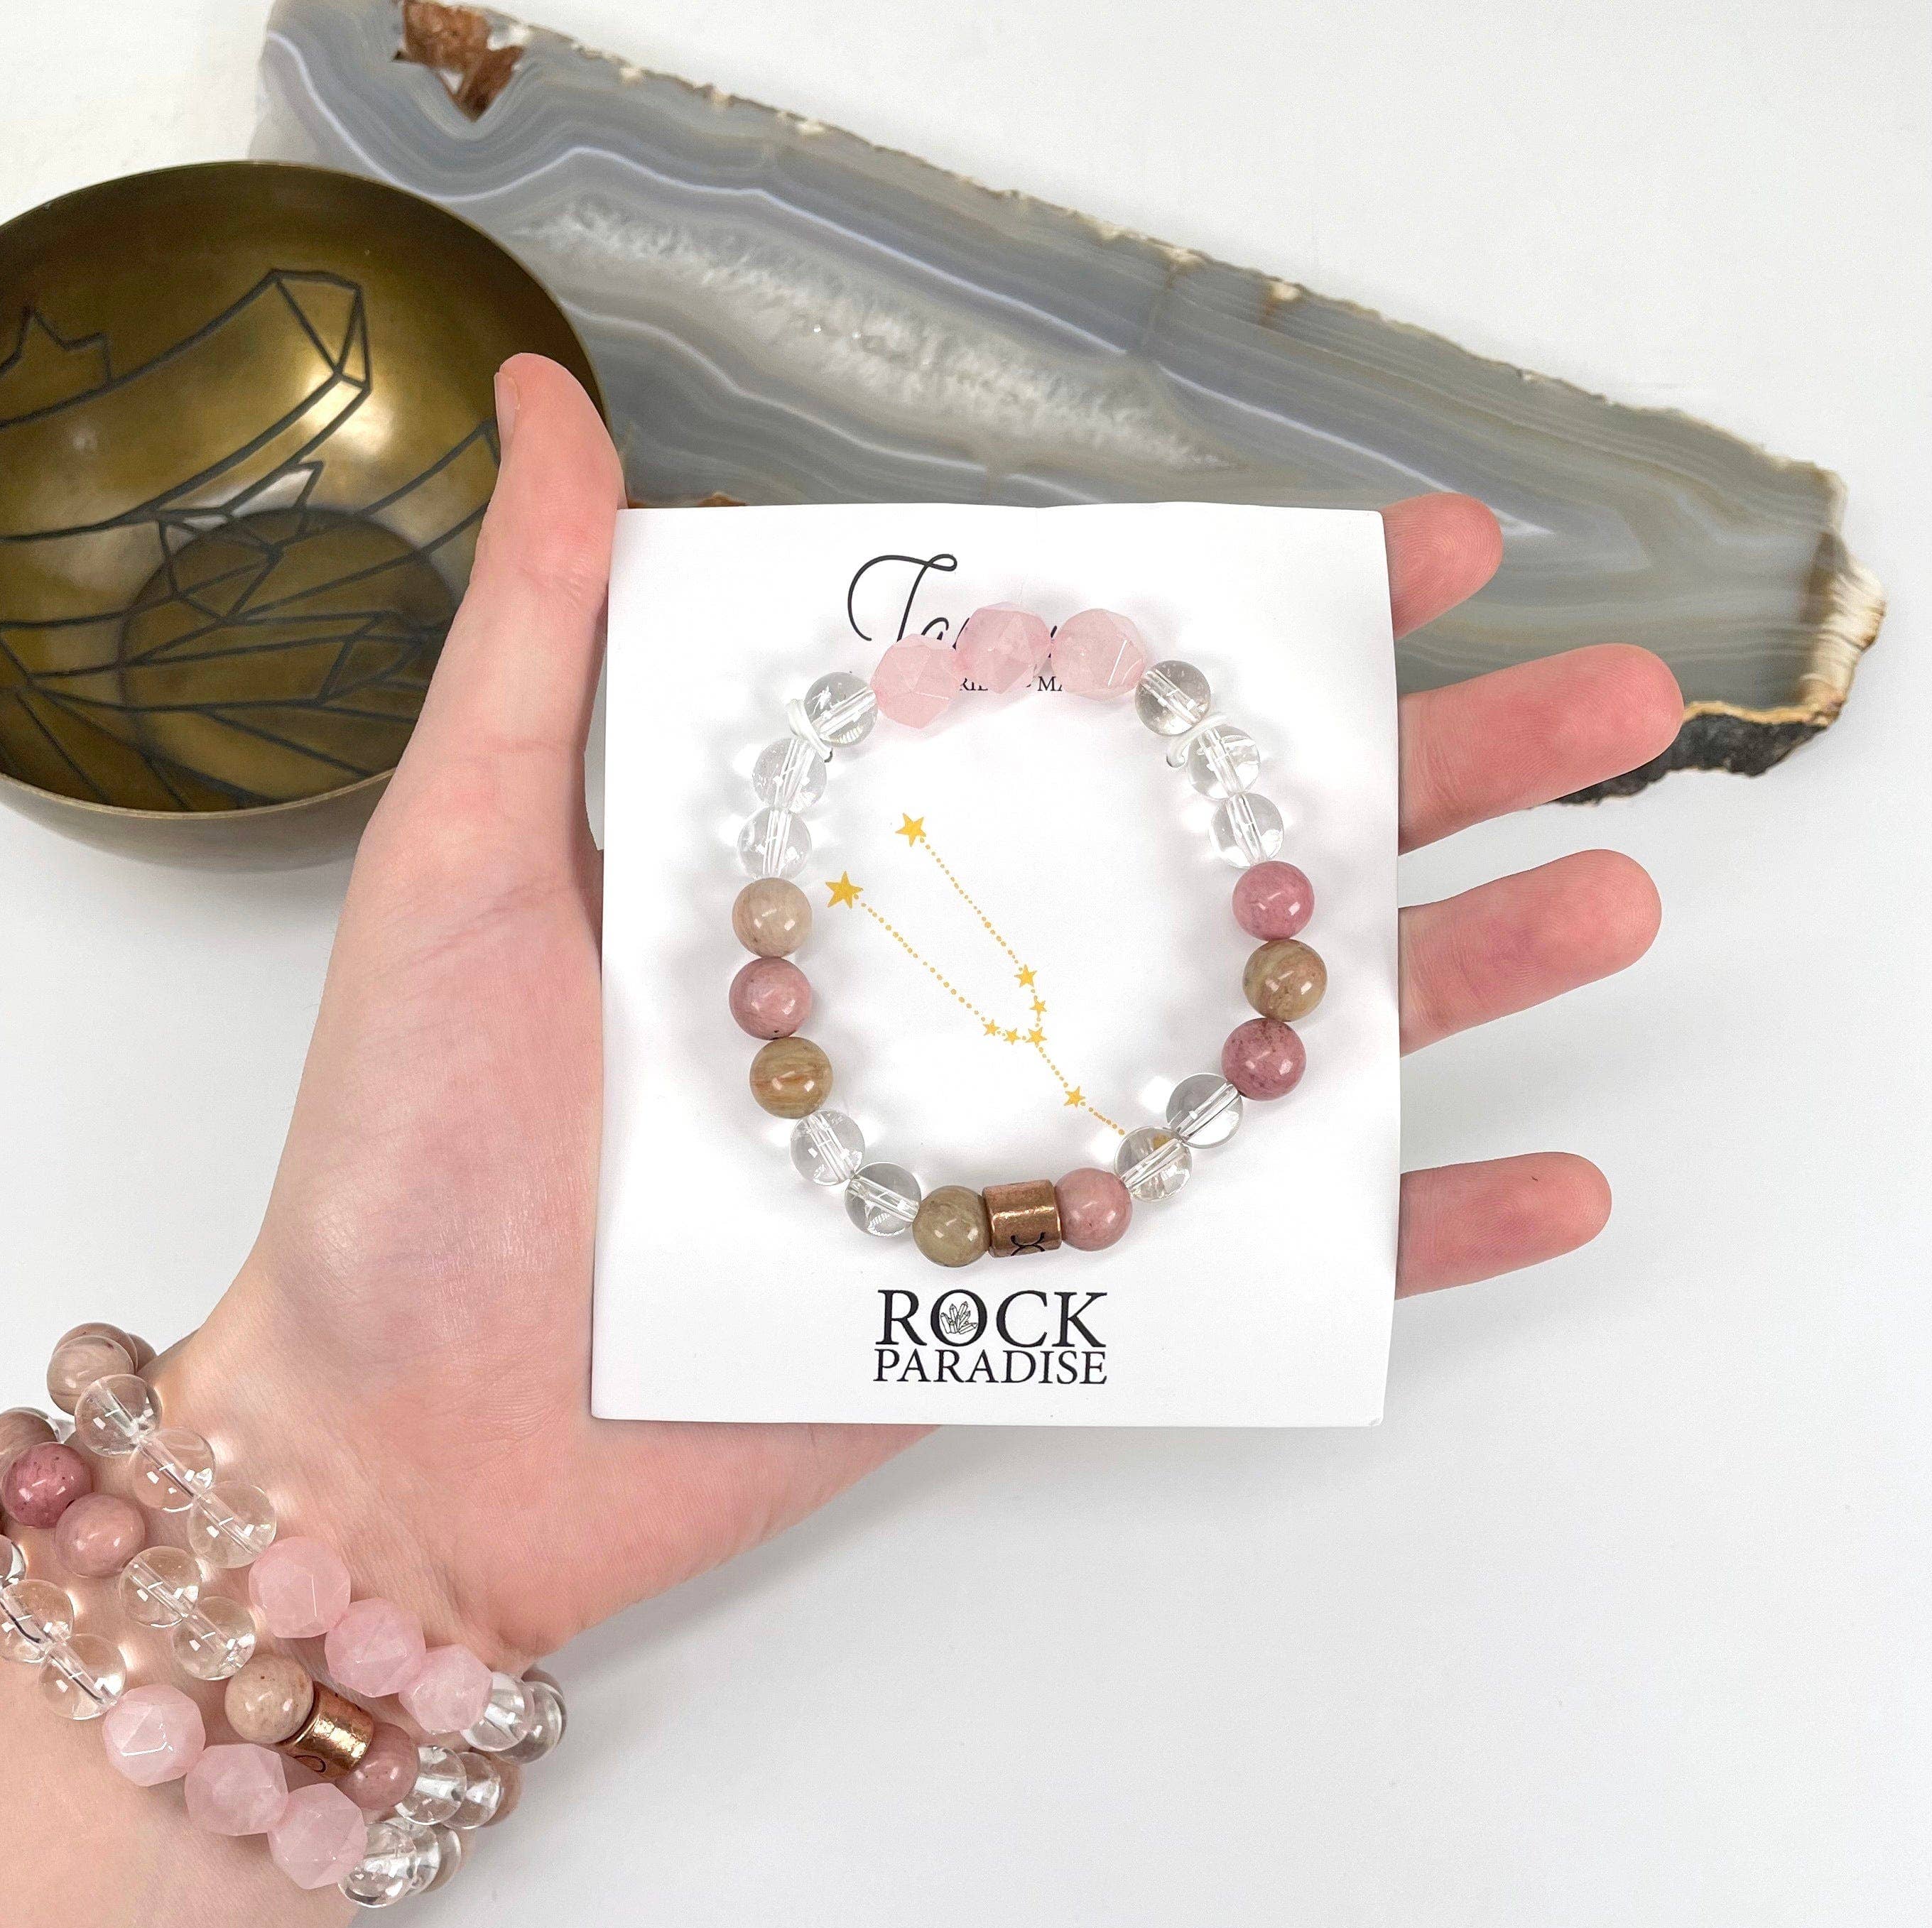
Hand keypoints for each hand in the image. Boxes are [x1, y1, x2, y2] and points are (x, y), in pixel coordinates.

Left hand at [164, 355, 1675, 1666]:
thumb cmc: (408, 1157)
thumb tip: (554, 404)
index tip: (1401, 554)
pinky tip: (1541, 1188)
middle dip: (1417, 782)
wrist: (398, 1446)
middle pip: (1213, 867)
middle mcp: (946, 994)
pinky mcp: (1022, 1311)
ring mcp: (1001, 1157)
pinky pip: (1237, 1271)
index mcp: (843, 866)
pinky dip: (1390, 1241)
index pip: (1077, 714)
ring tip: (1606, 906)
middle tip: (1601, 708)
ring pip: (1258, 1050)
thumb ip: (540, 646)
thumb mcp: (462, 862)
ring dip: (1450, 983)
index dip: (1241, 631)